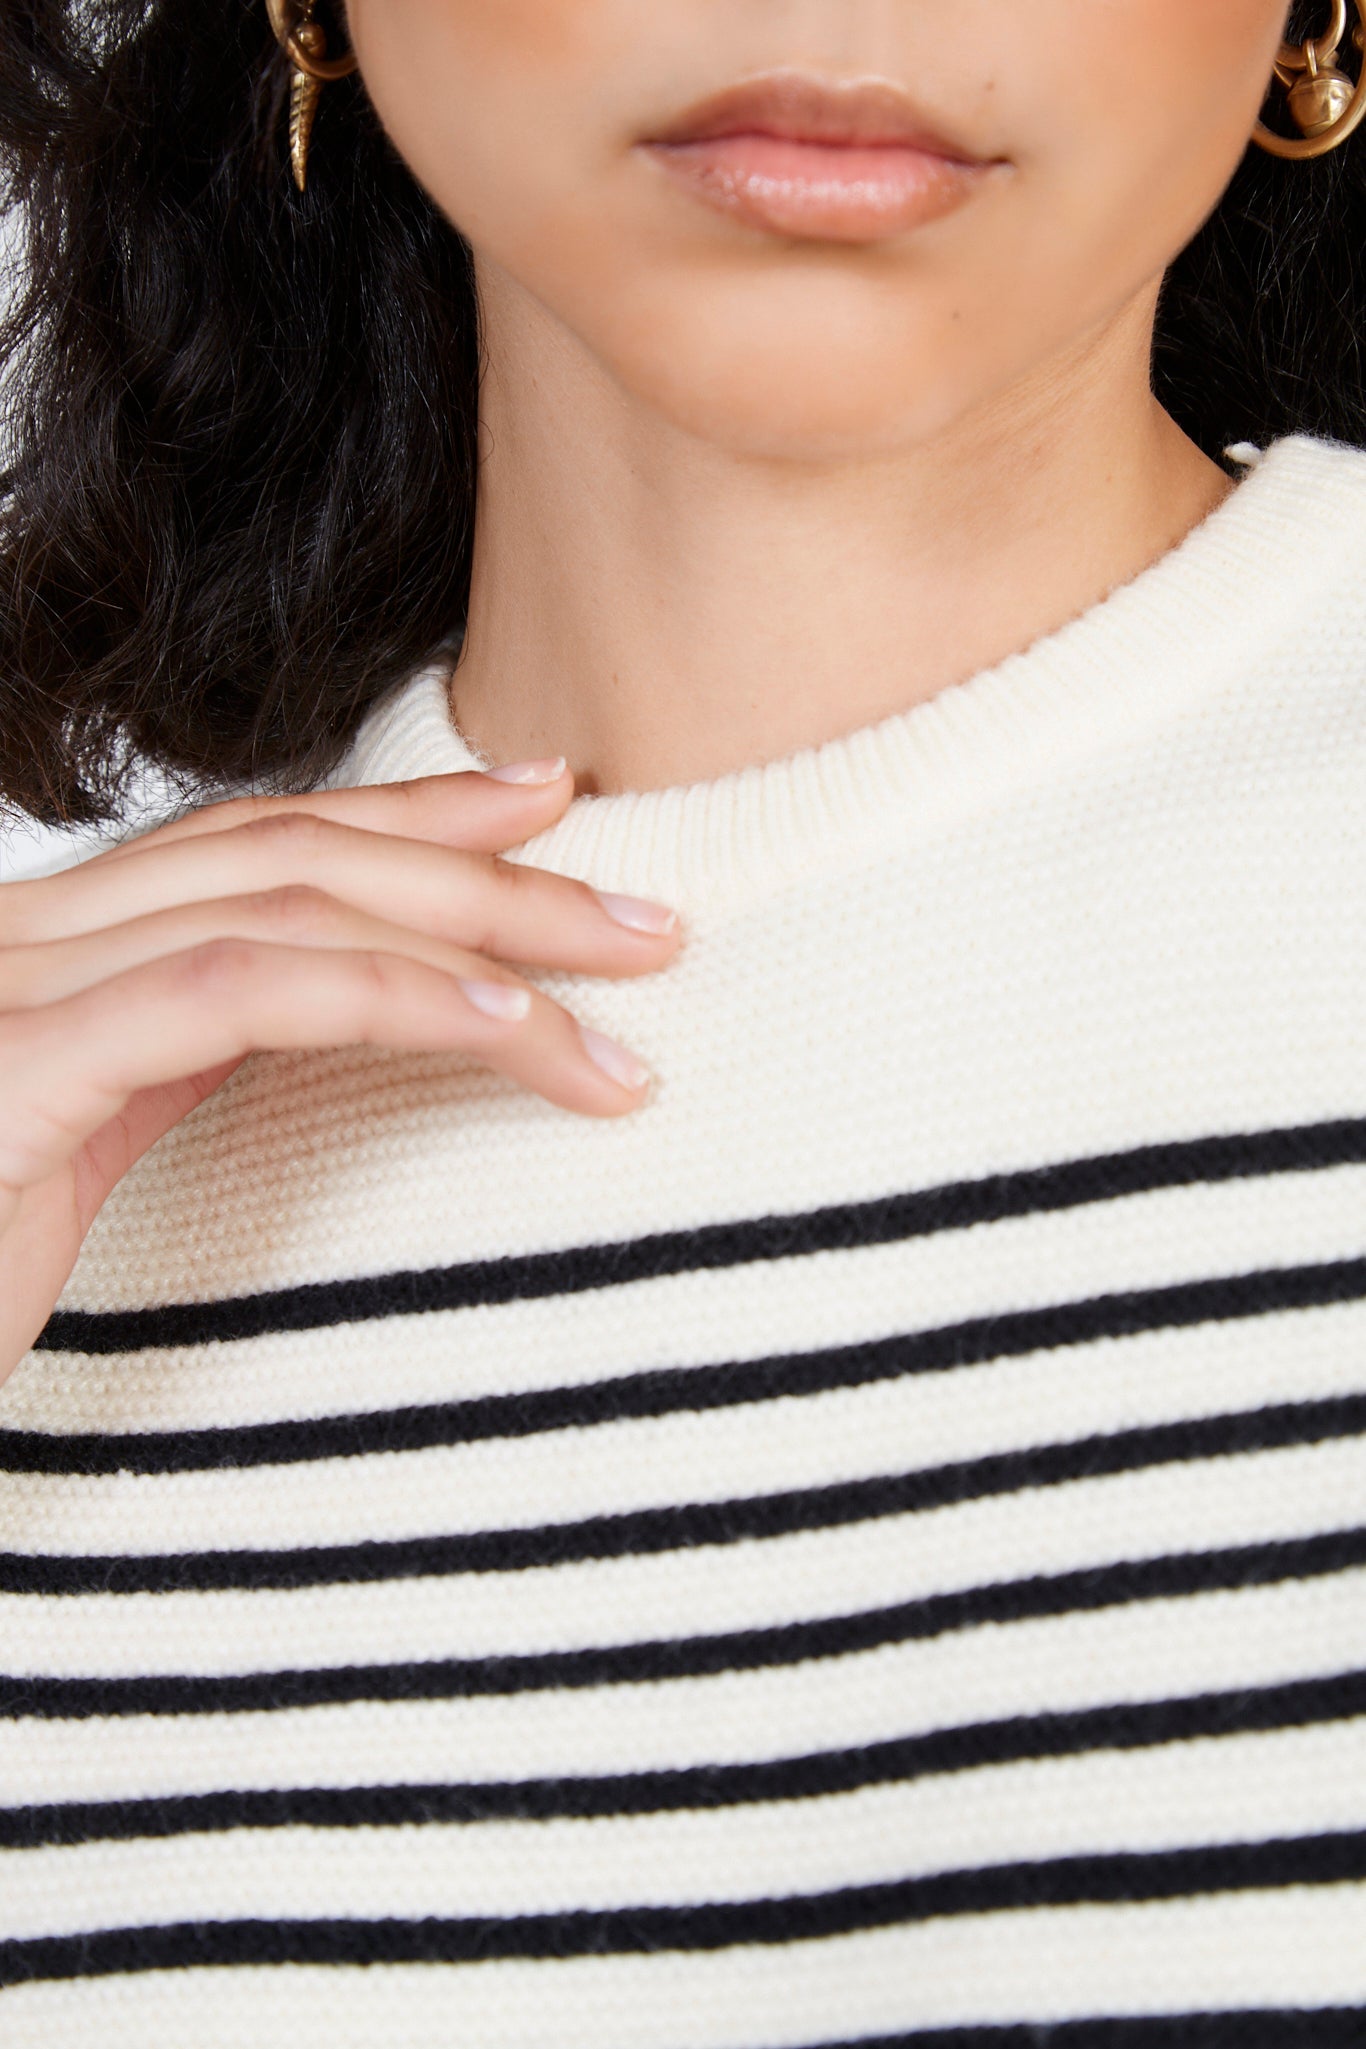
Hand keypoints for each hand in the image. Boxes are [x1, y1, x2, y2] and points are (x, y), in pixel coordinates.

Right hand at [0, 761, 681, 1383]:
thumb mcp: (72, 1145)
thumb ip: (166, 1055)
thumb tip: (312, 1005)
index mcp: (61, 953)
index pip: (261, 847)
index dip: (412, 814)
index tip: (545, 809)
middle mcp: (38, 941)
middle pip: (300, 853)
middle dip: (488, 868)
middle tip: (644, 911)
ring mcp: (23, 990)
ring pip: (295, 907)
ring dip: (484, 938)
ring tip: (627, 985)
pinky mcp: (24, 1066)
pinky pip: (244, 995)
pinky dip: (397, 998)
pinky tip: (515, 1034)